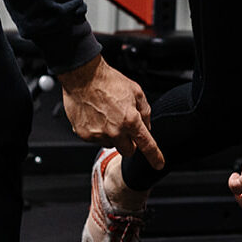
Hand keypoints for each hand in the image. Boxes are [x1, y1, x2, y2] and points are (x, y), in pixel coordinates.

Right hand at [59, 54, 163, 169]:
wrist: (83, 77)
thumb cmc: (108, 81)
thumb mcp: (136, 91)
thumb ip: (145, 112)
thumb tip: (147, 127)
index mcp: (130, 120)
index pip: (146, 145)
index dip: (155, 157)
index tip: (158, 164)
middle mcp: (114, 131)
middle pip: (128, 151)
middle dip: (130, 143)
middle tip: (125, 128)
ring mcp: (98, 134)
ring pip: (111, 144)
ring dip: (113, 136)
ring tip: (108, 116)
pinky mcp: (84, 135)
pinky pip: (96, 139)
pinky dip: (98, 131)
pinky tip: (96, 116)